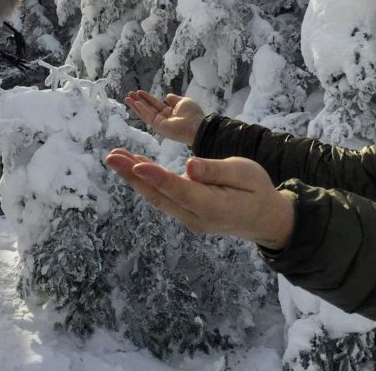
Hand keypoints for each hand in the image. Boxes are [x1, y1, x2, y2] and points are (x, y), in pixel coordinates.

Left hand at [103, 148, 294, 249]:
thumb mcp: (245, 173)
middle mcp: (195, 217)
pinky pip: (162, 198)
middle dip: (132, 175)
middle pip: (159, 196)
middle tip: (111, 156)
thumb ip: (216, 170)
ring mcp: (188, 219)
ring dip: (134, 178)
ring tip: (115, 157)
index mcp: (212, 206)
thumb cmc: (257, 190)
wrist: (264, 219)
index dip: (156, 177)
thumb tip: (190, 166)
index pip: (179, 190)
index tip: (134, 164)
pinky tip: (134, 167)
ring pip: (157, 198)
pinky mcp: (186, 214)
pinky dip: (147, 182)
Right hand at [124, 90, 204, 145]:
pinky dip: (141, 110)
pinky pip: (148, 117)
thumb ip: (174, 99)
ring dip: (136, 105)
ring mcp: (160, 123)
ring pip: (145, 113)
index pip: (156, 104)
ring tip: (127, 98)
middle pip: (148, 108)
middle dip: (139, 101)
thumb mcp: (183, 102)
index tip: (139, 92)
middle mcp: (164, 118)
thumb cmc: (193, 114)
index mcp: (171, 113)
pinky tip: (135, 102)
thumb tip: (167, 96)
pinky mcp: (158, 127)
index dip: (147, 98)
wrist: (196, 126)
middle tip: (129, 94)